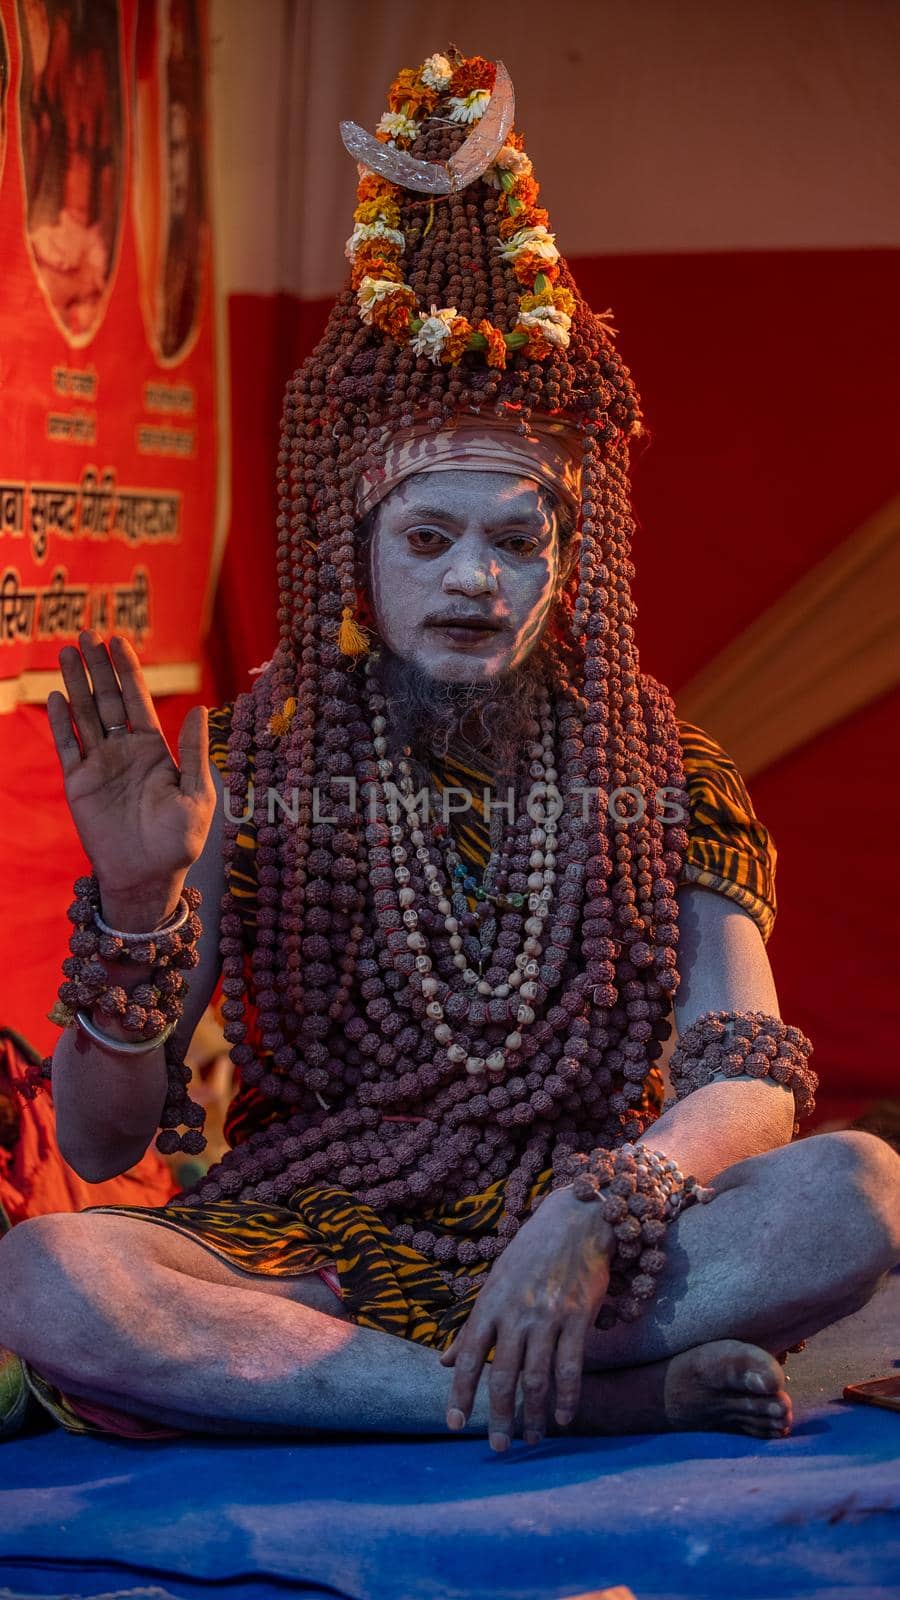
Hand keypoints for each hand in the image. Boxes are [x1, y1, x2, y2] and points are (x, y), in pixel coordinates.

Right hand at [47, 630, 215, 923]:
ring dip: (76, 684)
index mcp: (154, 749)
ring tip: (67, 652)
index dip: (128, 670)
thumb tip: (200, 708)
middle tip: (87, 633)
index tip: (119, 641)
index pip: (137, 700)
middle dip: (98, 667)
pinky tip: (56, 695)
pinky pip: (68, 746)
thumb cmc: (179, 841)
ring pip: (84, 715)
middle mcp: (124, 751)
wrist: (148, 876)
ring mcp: (99, 765)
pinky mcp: (79, 783)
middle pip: (107, 699)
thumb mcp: (197, 794)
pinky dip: (62, 721)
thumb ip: (194, 752)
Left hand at [440, 1185, 612, 1449]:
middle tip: (498, 1447)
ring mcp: (547, 1315)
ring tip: (532, 1439)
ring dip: (535, 1414)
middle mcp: (515, 1312)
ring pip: (538, 1377)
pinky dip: (568, 1396)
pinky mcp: (577, 1316)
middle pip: (503, 1375)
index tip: (454, 1424)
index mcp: (490, 1304)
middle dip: (499, 1416)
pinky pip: (571, 1366)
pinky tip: (565, 1417)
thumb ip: (470, 1326)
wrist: (575, 1220)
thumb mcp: (494, 1283)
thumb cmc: (530, 1253)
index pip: (468, 1357)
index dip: (460, 1393)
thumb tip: (442, 1361)